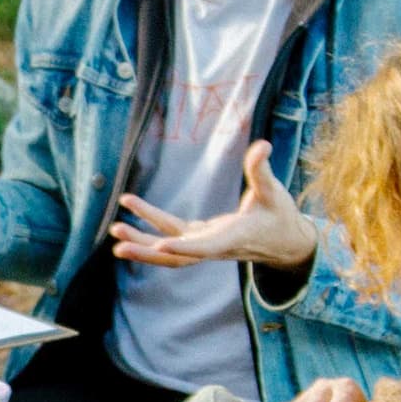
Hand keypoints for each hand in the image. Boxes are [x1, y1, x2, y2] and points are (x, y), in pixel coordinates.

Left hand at [108, 141, 320, 271]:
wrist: (285, 243)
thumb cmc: (281, 217)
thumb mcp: (275, 192)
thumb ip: (262, 170)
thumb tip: (262, 145)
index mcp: (234, 238)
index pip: (206, 246)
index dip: (184, 247)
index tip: (161, 245)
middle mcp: (215, 247)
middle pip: (176, 256)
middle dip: (147, 250)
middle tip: (119, 242)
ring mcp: (205, 245)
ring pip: (168, 251)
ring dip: (141, 243)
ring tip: (115, 231)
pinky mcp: (199, 238)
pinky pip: (171, 235)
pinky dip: (150, 226)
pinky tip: (129, 212)